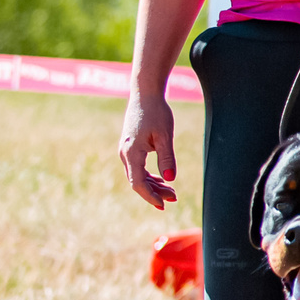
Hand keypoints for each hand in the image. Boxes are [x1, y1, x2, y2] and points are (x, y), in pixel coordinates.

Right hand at [119, 90, 177, 208]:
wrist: (145, 95)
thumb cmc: (156, 112)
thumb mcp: (165, 135)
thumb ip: (167, 158)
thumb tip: (170, 179)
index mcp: (132, 152)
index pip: (138, 183)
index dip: (150, 196)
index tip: (164, 205)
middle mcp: (125, 154)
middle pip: (137, 181)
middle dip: (155, 193)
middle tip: (174, 198)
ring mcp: (126, 151)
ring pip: (138, 176)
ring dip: (154, 185)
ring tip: (172, 192)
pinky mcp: (131, 148)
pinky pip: (138, 168)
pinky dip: (150, 176)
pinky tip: (162, 181)